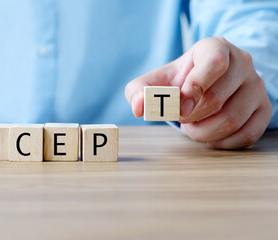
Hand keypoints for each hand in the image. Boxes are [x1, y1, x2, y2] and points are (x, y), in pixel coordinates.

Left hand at [125, 37, 271, 148]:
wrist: (205, 84)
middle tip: (180, 119)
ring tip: (191, 129)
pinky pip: (247, 134)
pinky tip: (209, 137)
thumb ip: (139, 90)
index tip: (178, 108)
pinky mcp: (264, 108)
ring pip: (232, 119)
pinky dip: (223, 143)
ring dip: (204, 132)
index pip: (214, 64)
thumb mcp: (155, 81)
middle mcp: (242, 63)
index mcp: (215, 47)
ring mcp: (256, 86)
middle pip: (217, 98)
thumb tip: (138, 107)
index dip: (195, 88)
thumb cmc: (179, 81)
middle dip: (191, 116)